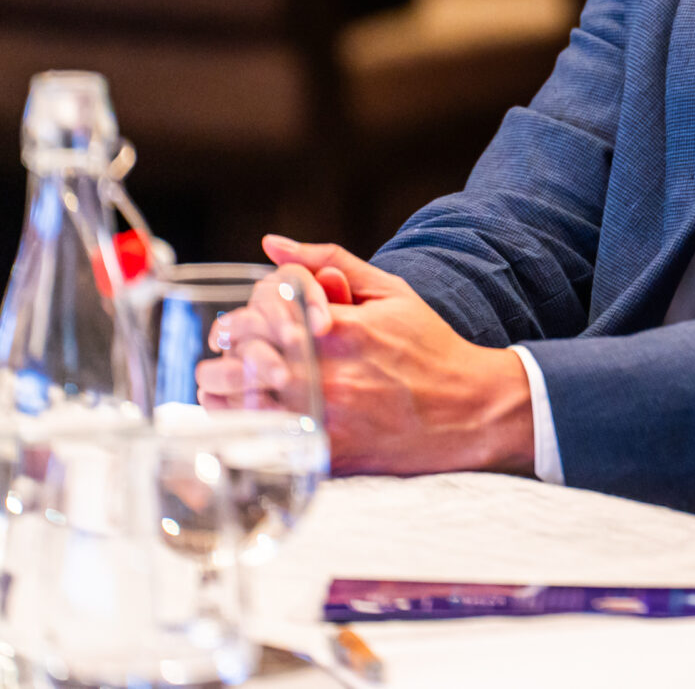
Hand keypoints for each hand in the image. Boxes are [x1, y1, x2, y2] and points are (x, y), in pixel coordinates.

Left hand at [248, 234, 536, 476]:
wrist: (469, 409)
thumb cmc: (430, 348)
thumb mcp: (389, 290)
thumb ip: (328, 258)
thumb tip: (272, 243)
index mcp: (339, 327)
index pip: (258, 313)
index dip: (245, 316)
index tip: (249, 323)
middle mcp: (327, 373)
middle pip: (240, 356)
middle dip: (229, 350)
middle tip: (232, 351)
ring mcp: (323, 416)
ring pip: (239, 402)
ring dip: (225, 389)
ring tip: (229, 383)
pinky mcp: (323, 452)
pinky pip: (259, 440)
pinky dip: (240, 426)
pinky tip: (247, 415)